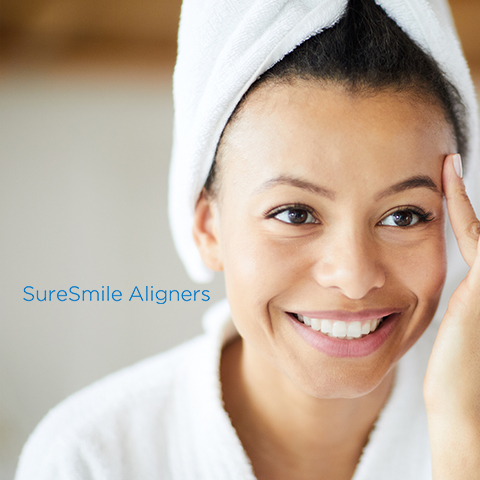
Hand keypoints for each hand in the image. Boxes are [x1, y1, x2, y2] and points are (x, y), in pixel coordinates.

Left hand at [424, 153, 479, 478]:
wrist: (465, 409)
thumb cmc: (453, 380)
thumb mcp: (448, 329)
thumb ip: (446, 302)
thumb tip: (414, 291)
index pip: (476, 239)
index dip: (462, 209)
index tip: (444, 182)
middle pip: (479, 229)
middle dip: (463, 198)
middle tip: (448, 160)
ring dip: (461, 194)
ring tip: (448, 161)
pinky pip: (471, 232)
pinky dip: (460, 203)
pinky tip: (447, 176)